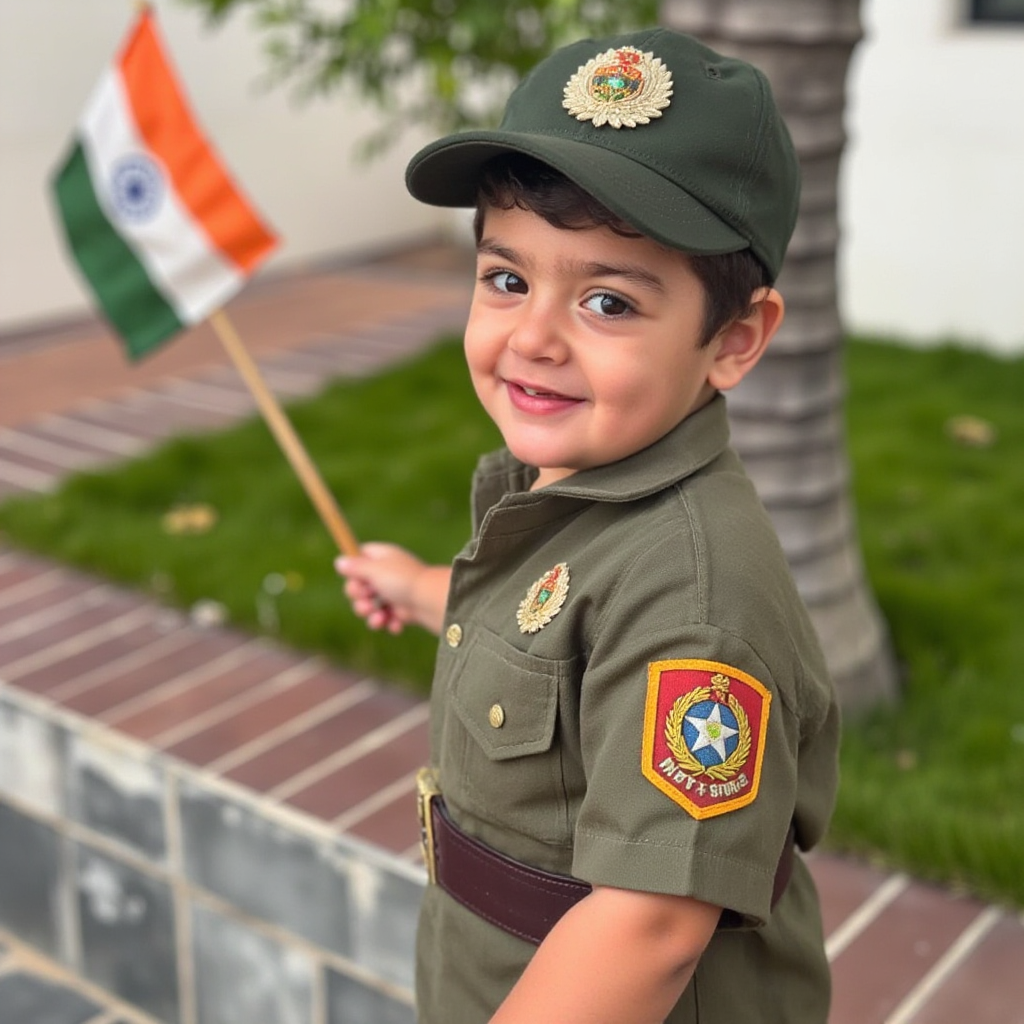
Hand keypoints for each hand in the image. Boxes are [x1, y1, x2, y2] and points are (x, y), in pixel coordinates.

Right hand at [335, 542, 449, 635]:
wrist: (433, 602)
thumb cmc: (404, 581)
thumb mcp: (374, 570)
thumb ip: (355, 567)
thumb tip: (340, 561)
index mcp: (383, 557)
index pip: (360, 557)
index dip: (353, 570)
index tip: (355, 579)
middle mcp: (388, 573)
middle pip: (360, 585)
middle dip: (359, 598)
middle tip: (368, 601)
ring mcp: (395, 592)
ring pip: (370, 605)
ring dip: (370, 614)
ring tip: (380, 618)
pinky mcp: (402, 610)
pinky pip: (385, 618)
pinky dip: (387, 623)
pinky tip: (395, 624)